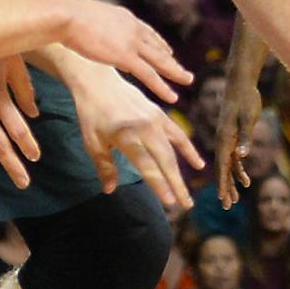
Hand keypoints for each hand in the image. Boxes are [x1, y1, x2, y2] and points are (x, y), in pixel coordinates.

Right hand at [51, 0, 192, 103]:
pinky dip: (162, 86)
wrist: (66, 15)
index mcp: (125, 17)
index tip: (167, 51)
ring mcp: (131, 42)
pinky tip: (172, 96)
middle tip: (183, 70)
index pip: (147, 32)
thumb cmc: (66, 15)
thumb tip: (89, 31)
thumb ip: (96, 26)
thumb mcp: (87, 17)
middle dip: (171, 60)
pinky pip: (149, 74)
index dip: (159, 43)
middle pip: (157, 47)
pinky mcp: (126, 56)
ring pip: (159, 61)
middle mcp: (133, 28)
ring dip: (175, 72)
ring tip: (188, 80)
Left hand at [59, 66, 203, 207]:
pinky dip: (188, 150)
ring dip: (182, 173)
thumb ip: (104, 167)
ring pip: (173, 151)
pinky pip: (178, 135)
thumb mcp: (92, 142)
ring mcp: (155, 120)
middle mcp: (144, 128)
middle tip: (185, 206)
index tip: (170, 202)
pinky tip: (198, 165)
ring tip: (188, 195)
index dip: (159, 184)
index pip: (147, 165)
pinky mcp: (160, 114)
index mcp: (126, 136)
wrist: (99, 82)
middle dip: (176, 185)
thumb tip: (110, 190)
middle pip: (165, 161)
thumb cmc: (92, 115)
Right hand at [212, 79, 263, 209]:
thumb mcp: (248, 118)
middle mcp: (223, 141)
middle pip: (223, 169)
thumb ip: (246, 137)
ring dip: (231, 183)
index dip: (223, 184)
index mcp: (225, 139)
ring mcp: (227, 139)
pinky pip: (234, 158)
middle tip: (227, 207)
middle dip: (225, 189)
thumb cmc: (246, 98)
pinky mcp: (233, 136)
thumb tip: (242, 155)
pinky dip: (238, 170)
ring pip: (228, 166)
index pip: (223, 166)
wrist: (240, 82)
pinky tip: (245, 181)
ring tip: (235, 200)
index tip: (223, 199)